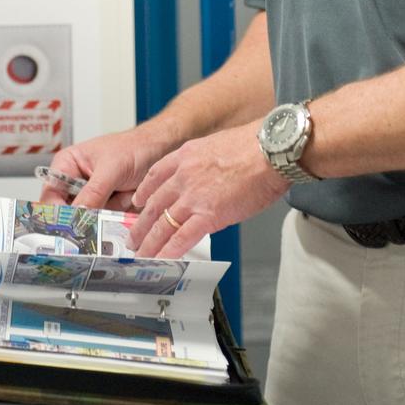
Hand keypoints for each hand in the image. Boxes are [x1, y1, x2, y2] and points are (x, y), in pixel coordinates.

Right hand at [40, 123, 172, 211]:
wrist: (159, 150)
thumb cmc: (133, 148)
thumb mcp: (112, 169)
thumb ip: (93, 192)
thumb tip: (77, 215)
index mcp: (66, 165)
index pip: (50, 196)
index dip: (57, 213)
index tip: (68, 227)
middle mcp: (74, 183)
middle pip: (67, 213)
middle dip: (86, 215)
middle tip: (101, 213)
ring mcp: (90, 196)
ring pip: (86, 220)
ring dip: (106, 214)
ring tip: (122, 194)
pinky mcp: (105, 206)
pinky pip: (104, 222)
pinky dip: (116, 217)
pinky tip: (127, 200)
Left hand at [127, 121, 289, 257]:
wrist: (270, 151)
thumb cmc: (254, 146)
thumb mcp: (217, 145)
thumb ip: (204, 164)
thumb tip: (207, 180)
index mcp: (186, 156)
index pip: (155, 176)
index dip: (144, 193)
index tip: (139, 203)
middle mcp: (184, 175)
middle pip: (154, 204)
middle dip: (141, 224)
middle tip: (134, 237)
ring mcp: (193, 196)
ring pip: (162, 224)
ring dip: (149, 243)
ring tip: (142, 254)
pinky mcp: (208, 215)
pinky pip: (182, 238)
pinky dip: (169, 251)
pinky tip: (162, 259)